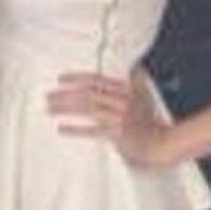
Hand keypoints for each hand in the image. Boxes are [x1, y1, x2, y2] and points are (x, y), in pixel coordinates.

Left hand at [46, 70, 170, 168]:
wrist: (163, 143)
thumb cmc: (150, 120)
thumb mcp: (145, 95)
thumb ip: (136, 80)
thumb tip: (134, 67)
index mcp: (125, 89)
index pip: (96, 80)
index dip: (77, 78)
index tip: (60, 79)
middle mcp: (121, 100)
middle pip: (87, 93)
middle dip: (65, 94)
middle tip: (47, 97)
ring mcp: (120, 117)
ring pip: (87, 109)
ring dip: (65, 108)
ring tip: (49, 109)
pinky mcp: (118, 134)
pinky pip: (92, 131)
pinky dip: (75, 129)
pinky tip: (61, 128)